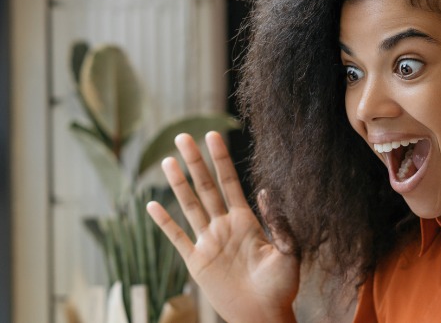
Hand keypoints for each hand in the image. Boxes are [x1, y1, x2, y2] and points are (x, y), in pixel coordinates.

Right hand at [147, 132, 299, 322]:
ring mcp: (208, 242)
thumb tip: (265, 192)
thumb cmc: (281, 287)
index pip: (229, 182)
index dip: (220, 159)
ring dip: (178, 184)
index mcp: (246, 221)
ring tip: (167, 161)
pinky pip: (176, 238)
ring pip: (189, 206)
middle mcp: (224, 226)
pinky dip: (164, 222)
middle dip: (194, 162)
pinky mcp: (197, 261)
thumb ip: (279, 225)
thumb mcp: (288, 253)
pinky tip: (152, 206)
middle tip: (182, 136)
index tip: (212, 135)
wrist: (263, 315)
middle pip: (205, 187)